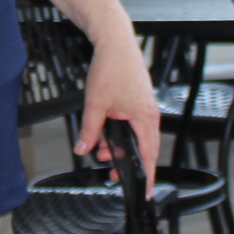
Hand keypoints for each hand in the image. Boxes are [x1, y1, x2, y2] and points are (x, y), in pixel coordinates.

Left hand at [74, 37, 159, 189]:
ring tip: (101, 147)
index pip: (149, 155)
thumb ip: (90, 130)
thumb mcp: (95, 104)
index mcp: (145, 118)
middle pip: (143, 148)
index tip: (147, 191)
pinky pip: (134, 124)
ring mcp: (145, 106)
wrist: (115, 42)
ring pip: (136, 136)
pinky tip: (105, 130)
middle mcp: (150, 114)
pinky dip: (121, 131)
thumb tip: (84, 148)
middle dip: (126, 160)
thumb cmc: (112, 67)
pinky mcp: (139, 100)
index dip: (148, 176)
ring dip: (120, 144)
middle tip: (110, 169)